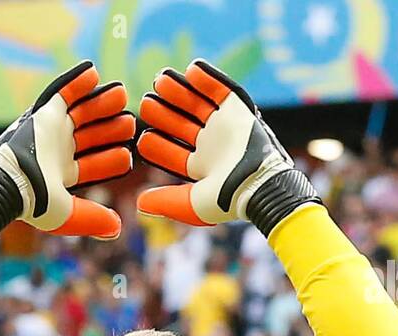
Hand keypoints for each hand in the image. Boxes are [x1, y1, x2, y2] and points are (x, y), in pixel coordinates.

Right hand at [0, 60, 133, 239]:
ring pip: (81, 113)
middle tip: (130, 123)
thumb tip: (117, 228)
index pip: (91, 166)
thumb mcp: (67, 213)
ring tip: (120, 94)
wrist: (11, 182)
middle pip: (89, 136)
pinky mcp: (43, 113)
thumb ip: (93, 219)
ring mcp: (50, 131)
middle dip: (110, 129)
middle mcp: (57, 152)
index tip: (127, 158)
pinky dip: (77, 81)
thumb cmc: (34, 202)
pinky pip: (61, 92)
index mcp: (61, 175)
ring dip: (100, 103)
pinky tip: (94, 72)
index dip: (109, 162)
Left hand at [135, 59, 319, 234]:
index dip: (158, 146)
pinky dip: (208, 78)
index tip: (141, 138)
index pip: (175, 154)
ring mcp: (227, 127)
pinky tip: (190, 69)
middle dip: (164, 113)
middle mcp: (213, 147)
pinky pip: (223, 90)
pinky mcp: (241, 111)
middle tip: (145, 102)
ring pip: (199, 104)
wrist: (258, 184)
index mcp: (203, 168)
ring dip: (179, 91)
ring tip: (160, 80)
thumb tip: (139, 203)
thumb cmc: (227, 199)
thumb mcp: (191, 204)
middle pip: (183, 125)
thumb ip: (165, 202)